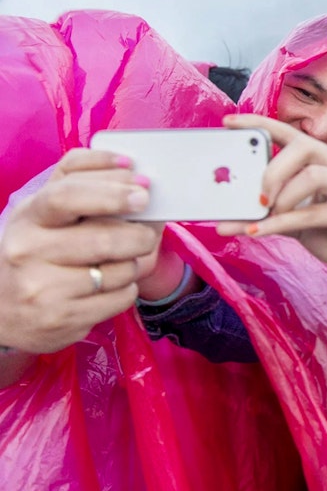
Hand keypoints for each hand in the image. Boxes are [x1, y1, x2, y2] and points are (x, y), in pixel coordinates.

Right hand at [0, 149, 159, 353]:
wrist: (1, 310)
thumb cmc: (37, 250)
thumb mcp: (45, 212)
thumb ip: (82, 184)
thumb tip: (132, 170)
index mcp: (29, 216)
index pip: (67, 195)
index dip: (110, 191)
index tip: (142, 189)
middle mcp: (29, 251)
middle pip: (103, 238)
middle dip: (139, 234)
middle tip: (148, 233)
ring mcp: (43, 289)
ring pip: (118, 270)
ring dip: (133, 263)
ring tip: (121, 260)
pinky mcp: (62, 320)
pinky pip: (120, 298)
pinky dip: (127, 288)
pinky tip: (111, 285)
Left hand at [219, 114, 326, 316]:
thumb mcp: (297, 223)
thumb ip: (267, 216)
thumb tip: (224, 222)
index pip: (295, 134)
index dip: (262, 125)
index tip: (230, 123)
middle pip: (304, 147)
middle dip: (271, 169)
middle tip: (256, 197)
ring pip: (311, 175)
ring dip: (281, 197)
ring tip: (267, 216)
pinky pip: (313, 212)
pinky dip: (281, 223)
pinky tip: (259, 232)